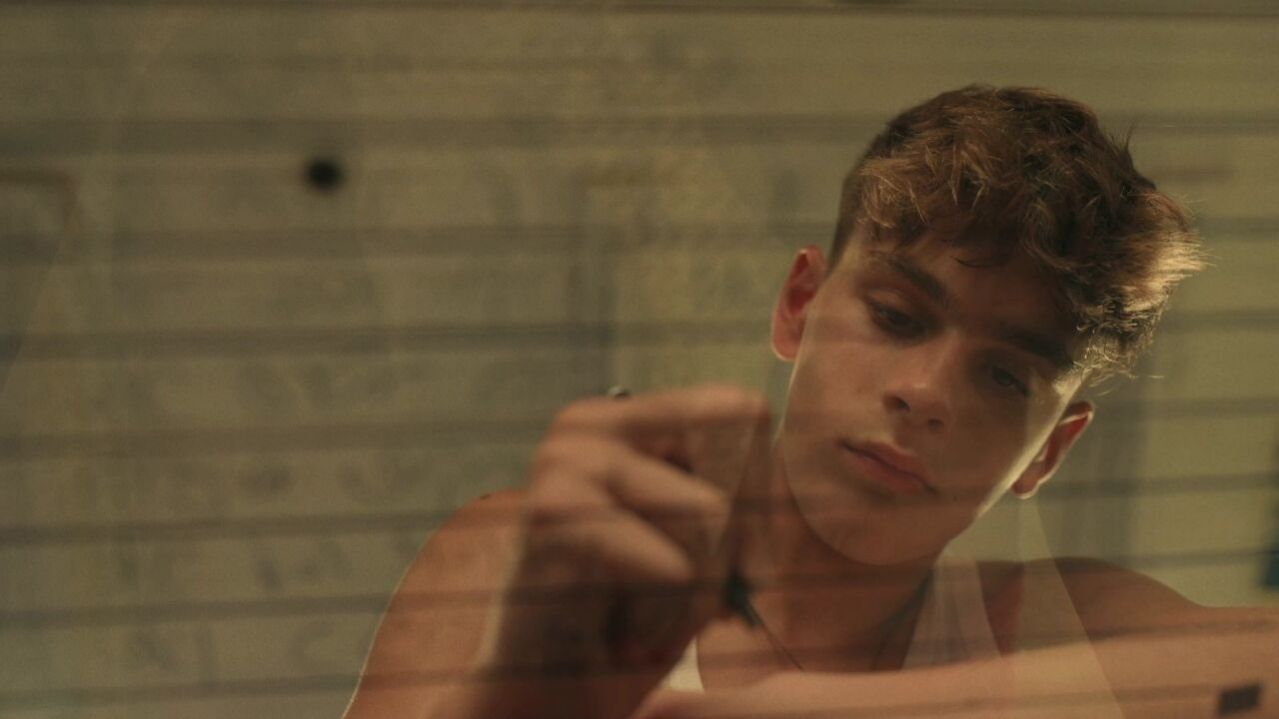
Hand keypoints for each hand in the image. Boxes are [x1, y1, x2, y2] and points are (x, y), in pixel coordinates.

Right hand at [473, 384, 770, 718]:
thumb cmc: (634, 614)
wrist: (549, 691)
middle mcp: (588, 424)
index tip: (744, 557)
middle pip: (731, 449)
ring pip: (709, 511)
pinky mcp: (553, 518)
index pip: (741, 409)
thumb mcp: (699, 541)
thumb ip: (735, 494)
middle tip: (707, 595)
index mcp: (624, 416)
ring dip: (703, 590)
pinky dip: (669, 617)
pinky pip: (673, 566)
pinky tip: (629, 636)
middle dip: (741, 534)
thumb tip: (777, 491)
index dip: (759, 485)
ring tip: (657, 616)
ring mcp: (564, 464)